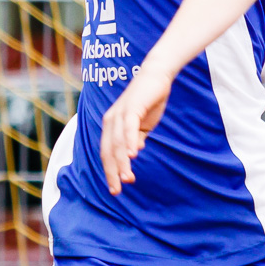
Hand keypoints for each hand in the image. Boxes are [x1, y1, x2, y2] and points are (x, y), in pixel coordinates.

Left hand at [99, 68, 172, 194]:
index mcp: (111, 125)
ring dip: (122, 162)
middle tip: (118, 190)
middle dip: (112, 172)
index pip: (106, 153)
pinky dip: (130, 142)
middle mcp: (111, 120)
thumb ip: (136, 138)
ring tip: (127, 178)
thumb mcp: (142, 124)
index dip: (109, 171)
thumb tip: (133, 154)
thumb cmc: (149, 100)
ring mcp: (120, 113)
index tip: (115, 189)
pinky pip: (129, 128)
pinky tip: (134, 155)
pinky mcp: (132, 108)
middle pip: (108, 151)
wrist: (157, 75)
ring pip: (118, 143)